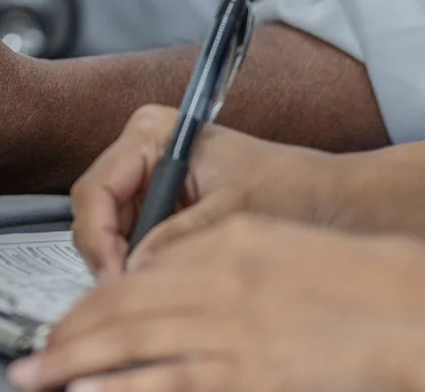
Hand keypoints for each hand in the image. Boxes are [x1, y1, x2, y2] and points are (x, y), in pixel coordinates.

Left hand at [9, 217, 424, 391]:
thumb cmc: (372, 285)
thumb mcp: (286, 253)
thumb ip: (226, 264)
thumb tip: (168, 278)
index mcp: (233, 244)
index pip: (143, 268)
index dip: (95, 298)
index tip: (69, 320)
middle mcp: (224, 279)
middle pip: (125, 303)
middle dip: (69, 331)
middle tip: (33, 353)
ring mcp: (237, 327)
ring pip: (135, 340)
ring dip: (77, 359)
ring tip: (40, 375)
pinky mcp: (253, 371)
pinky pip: (175, 380)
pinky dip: (126, 385)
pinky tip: (92, 390)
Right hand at [71, 104, 350, 276]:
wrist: (330, 198)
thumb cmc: (291, 187)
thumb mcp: (231, 214)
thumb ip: (178, 238)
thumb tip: (133, 270)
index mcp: (154, 132)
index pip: (96, 190)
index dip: (98, 239)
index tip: (114, 277)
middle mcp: (145, 150)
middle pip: (95, 211)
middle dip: (107, 254)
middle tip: (125, 292)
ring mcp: (152, 178)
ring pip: (108, 229)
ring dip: (122, 261)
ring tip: (147, 288)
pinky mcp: (164, 203)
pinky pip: (132, 237)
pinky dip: (139, 262)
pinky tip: (158, 279)